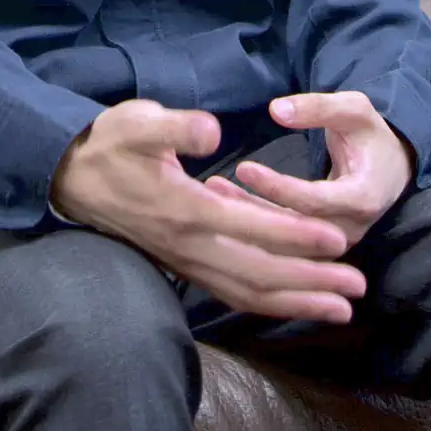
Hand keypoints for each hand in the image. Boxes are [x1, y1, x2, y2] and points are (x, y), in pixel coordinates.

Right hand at [51, 99, 367, 323]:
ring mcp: (186, 261)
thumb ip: (177, 126)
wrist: (71, 179)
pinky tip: (296, 303)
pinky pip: (232, 292)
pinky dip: (269, 302)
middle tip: (358, 289)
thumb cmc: (110, 143)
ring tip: (340, 309)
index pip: (250, 229)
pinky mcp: (184, 265)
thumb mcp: (138, 121)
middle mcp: (189, 245)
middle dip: (311, 283)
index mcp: (184, 208)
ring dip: (297, 301)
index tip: (337, 241)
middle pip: (259, 274)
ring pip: (248, 292)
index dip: (295, 236)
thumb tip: (213, 130)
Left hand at [205, 91, 412, 253]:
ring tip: (213, 192)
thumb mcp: (353, 110)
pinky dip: (254, 224)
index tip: (245, 168)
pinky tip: (225, 202)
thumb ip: (318, 108)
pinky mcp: (320, 247)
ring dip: (247, 219)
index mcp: (364, 197)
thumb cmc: (369, 135)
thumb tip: (276, 109)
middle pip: (295, 228)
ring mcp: (335, 243)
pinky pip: (285, 243)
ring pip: (286, 242)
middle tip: (214, 189)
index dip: (278, 188)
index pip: (315, 201)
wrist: (389, 169)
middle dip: (253, 210)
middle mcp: (350, 228)